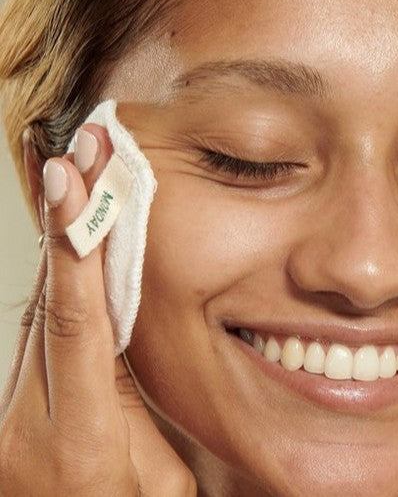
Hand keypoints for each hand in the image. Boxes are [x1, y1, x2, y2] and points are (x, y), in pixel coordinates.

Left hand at [0, 125, 195, 496]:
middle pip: (48, 303)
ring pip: (37, 309)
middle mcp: (27, 420)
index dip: (76, 253)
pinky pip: (36, 328)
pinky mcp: (8, 403)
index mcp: (77, 443)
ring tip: (78, 176)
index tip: (71, 186)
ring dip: (61, 241)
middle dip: (66, 222)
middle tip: (81, 154)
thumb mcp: (160, 483)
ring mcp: (8, 412)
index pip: (75, 328)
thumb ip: (142, 413)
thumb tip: (129, 348)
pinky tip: (70, 236)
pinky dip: (58, 277)